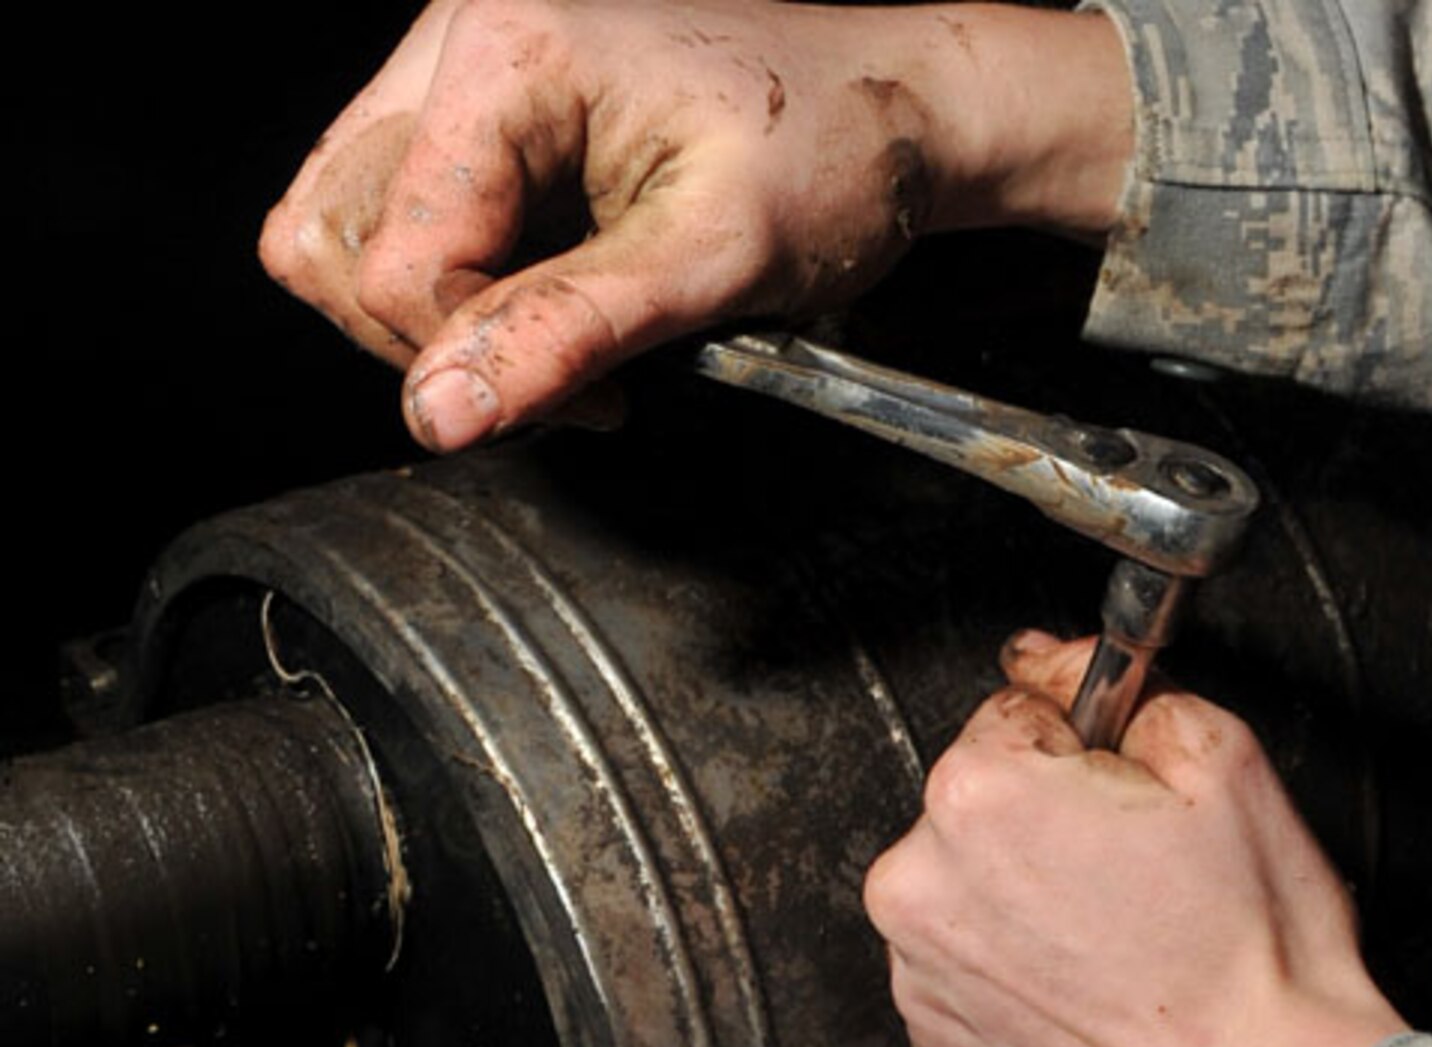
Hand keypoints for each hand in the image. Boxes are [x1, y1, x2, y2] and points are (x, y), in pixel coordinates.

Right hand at [260, 0, 1133, 450]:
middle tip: (564, 378)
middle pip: (332, 237)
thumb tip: (443, 410)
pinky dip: (462, 291)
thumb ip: (572, 329)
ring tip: (564, 344)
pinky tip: (556, 305)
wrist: (893, 112)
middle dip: (431, 340)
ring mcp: (464, 81)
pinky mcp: (484, 122)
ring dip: (436, 320)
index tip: (589, 395)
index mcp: (511, 52)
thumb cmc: (832, 152)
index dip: (469, 355)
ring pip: (347, 232)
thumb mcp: (716, 257)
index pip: (394, 254)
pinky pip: (404, 222)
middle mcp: (462, 46)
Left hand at [863, 632, 1407, 1046]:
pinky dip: (1023, 975)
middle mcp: (923, 886)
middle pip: (987, 803)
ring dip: (1034, 900)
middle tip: (1146, 873)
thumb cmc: (1254, 965)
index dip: (1090, 743)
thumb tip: (1067, 668)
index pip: (1019, 711)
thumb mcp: (1226, 761)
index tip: (1129, 784)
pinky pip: (973, 975)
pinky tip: (1099, 992)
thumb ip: (1131, 690)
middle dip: (1056, 818)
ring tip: (1129, 942)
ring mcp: (923, 979)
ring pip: (976, 891)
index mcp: (979, 796)